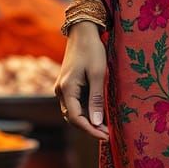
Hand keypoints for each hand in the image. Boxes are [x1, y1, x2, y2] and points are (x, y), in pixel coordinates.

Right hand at [54, 22, 108, 141]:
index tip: (105, 136)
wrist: (82, 31)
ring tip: (105, 126)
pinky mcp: (68, 84)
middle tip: (107, 134)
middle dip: (89, 127)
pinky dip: (85, 110)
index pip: (76, 118)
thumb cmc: (92, 50)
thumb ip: (96, 99)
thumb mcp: (98, 74)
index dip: (90, 130)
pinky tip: (98, 112)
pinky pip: (75, 103)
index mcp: (66, 89)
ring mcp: (63, 87)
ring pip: (73, 111)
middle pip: (73, 117)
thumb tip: (97, 123)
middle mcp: (61, 91)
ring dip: (87, 120)